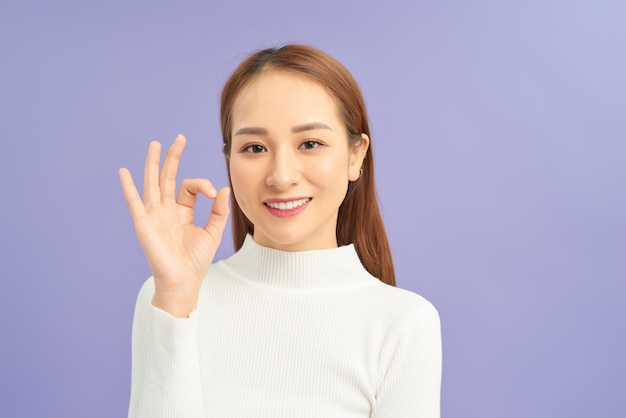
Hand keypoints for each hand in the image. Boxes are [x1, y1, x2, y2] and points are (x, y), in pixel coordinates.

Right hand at [119, 134, 229, 316]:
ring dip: (153, 164)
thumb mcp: (213, 232)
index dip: (203, 184)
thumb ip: (219, 211)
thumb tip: (223, 188)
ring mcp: (154, 215)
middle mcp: (166, 210)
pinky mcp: (144, 223)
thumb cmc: (196, 261)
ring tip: (155, 144)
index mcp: (182, 211)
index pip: (189, 186)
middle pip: (168, 177)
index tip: (214, 194)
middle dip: (173, 157)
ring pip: (152, 183)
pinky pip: (134, 202)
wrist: (183, 281)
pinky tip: (123, 171)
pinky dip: (128, 187)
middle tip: (179, 138)